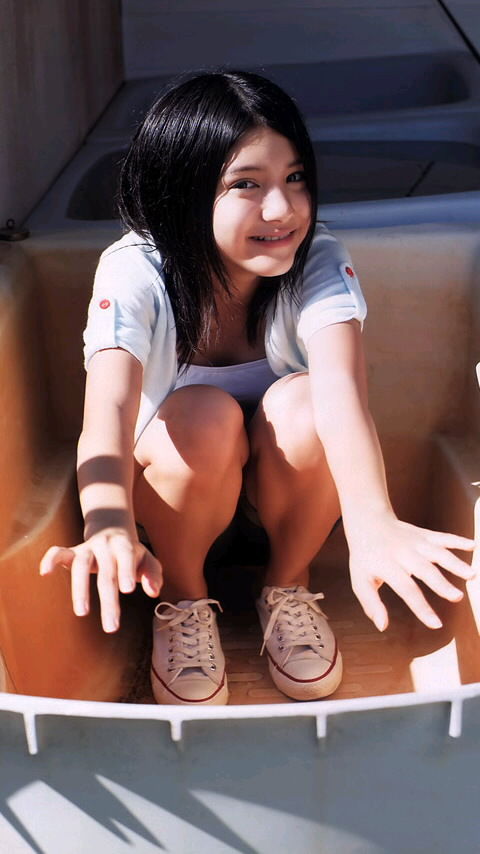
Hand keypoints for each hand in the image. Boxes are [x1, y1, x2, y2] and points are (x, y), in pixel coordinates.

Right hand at [39, 528, 162, 632]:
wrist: (113, 530)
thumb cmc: (133, 555)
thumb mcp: (148, 560)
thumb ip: (153, 574)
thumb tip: (153, 592)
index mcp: (125, 546)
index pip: (126, 557)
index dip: (126, 572)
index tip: (127, 590)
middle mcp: (105, 545)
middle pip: (106, 573)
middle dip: (108, 600)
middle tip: (112, 626)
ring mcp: (87, 548)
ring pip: (81, 566)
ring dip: (80, 589)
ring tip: (82, 613)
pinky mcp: (73, 552)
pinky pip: (59, 552)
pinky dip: (50, 559)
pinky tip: (45, 572)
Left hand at [347, 516, 474, 630]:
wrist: (367, 522)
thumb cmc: (365, 557)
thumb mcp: (360, 581)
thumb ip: (371, 604)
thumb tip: (383, 626)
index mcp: (387, 566)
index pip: (406, 589)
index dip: (421, 607)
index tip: (436, 624)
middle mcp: (403, 553)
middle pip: (424, 570)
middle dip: (441, 583)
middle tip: (457, 597)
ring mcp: (415, 542)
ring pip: (437, 552)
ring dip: (454, 562)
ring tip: (471, 574)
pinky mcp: (424, 535)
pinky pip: (442, 537)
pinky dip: (457, 540)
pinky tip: (472, 546)